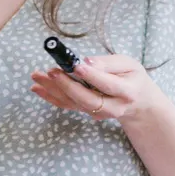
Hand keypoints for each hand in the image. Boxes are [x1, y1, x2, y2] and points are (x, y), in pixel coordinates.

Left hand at [30, 54, 163, 121]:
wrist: (137, 103)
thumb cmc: (132, 78)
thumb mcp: (128, 64)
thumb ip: (108, 63)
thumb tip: (86, 62)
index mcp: (127, 92)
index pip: (107, 84)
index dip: (91, 76)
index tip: (76, 65)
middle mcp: (113, 107)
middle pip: (88, 99)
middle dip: (67, 85)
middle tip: (51, 71)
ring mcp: (99, 113)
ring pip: (74, 103)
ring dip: (53, 90)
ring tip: (37, 76)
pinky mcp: (88, 113)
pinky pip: (68, 106)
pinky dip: (51, 97)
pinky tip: (37, 88)